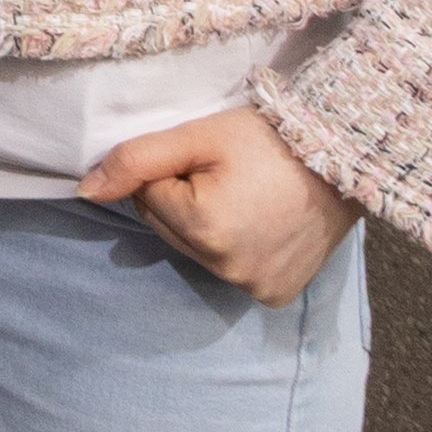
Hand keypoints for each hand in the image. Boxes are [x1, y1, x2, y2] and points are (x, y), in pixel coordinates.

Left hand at [82, 103, 361, 305]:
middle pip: (168, 229)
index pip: (146, 198)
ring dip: (205, 226)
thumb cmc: (270, 140)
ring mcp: (254, 288)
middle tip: (226, 175)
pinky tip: (260, 224)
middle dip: (182, 201)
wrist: (346, 160)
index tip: (205, 158)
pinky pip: (230, 270)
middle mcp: (227, 269)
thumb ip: (136, 160)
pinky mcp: (275, 295)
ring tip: (246, 196)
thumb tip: (85, 191)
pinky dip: (235, 249)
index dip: (168, 172)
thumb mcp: (197, 137)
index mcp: (204, 230)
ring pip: (195, 251)